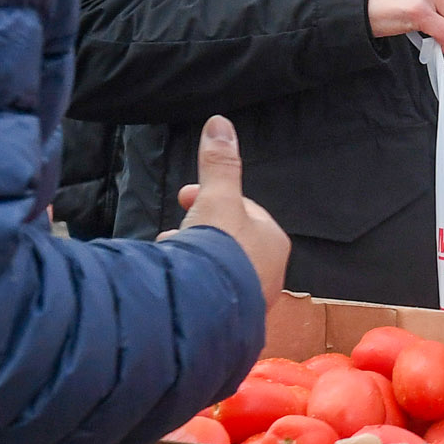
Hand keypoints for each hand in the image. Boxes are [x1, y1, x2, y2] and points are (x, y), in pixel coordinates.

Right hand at [169, 116, 289, 304]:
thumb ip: (218, 163)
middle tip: (175, 230)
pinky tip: (175, 282)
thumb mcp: (215, 198)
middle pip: (229, 240)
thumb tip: (220, 124)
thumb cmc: (219, 250)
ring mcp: (250, 299)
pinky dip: (193, 282)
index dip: (211, 198)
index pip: (244, 210)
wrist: (208, 311)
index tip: (185, 196)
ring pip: (218, 268)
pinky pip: (210, 292)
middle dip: (199, 230)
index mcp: (273, 240)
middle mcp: (269, 271)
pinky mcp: (230, 320)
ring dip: (193, 257)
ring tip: (170, 255)